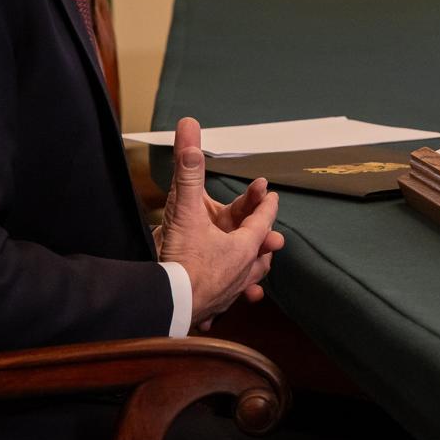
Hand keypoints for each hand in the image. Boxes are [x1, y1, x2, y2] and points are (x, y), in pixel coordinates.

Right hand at [156, 117, 284, 326]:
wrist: (166, 306)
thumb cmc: (180, 260)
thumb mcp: (184, 209)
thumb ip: (188, 168)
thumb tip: (190, 127)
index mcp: (242, 246)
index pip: (262, 220)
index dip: (266, 205)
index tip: (273, 196)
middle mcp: (241, 272)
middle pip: (260, 254)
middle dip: (264, 242)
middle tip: (269, 236)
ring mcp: (228, 293)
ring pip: (248, 282)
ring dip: (251, 275)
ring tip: (252, 274)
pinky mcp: (211, 310)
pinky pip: (223, 305)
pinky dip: (224, 303)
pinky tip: (218, 312)